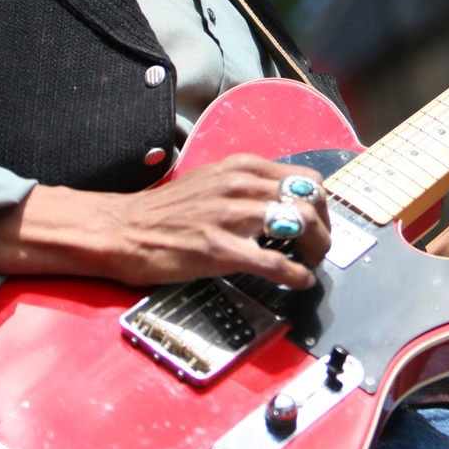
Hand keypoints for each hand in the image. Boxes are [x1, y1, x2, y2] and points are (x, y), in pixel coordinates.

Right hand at [108, 154, 329, 288]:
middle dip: (324, 228)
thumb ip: (247, 185)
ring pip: (300, 225)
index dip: (321, 204)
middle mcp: (241, 185)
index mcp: (242, 167)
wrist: (124, 229)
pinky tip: (298, 281)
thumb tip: (282, 201)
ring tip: (312, 263)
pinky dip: (295, 274)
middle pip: (310, 200)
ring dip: (316, 249)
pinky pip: (274, 262)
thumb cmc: (166, 210)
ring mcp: (231, 217)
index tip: (319, 222)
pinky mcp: (220, 250)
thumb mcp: (212, 180)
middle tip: (319, 246)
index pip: (305, 178)